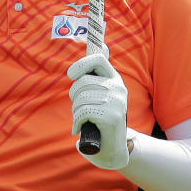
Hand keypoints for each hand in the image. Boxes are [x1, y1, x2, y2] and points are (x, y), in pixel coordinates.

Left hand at [68, 53, 129, 169]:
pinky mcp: (111, 117)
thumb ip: (99, 72)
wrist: (112, 148)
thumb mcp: (102, 92)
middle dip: (74, 95)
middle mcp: (118, 88)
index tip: (71, 74)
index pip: (98, 60)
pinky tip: (80, 128)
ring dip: (76, 111)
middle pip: (82, 82)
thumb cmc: (101, 117)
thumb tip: (102, 43)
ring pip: (80, 98)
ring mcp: (116, 102)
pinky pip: (83, 112)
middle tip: (79, 107)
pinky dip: (77, 122)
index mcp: (114, 79)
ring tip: (83, 118)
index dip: (81, 64)